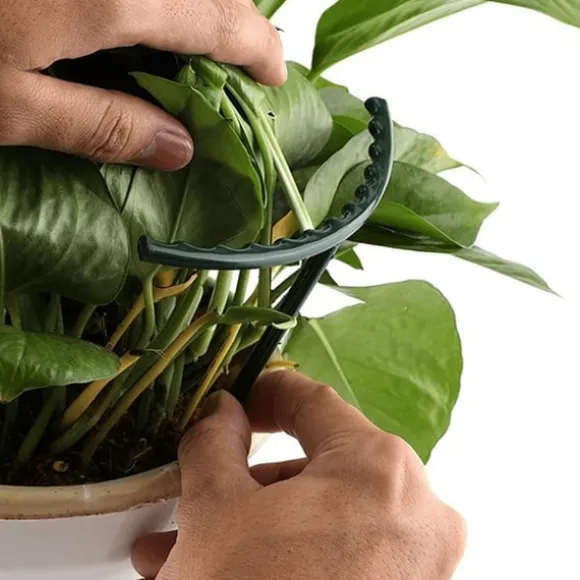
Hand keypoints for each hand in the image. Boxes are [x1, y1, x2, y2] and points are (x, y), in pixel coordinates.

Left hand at [0, 0, 284, 169]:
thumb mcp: (9, 106)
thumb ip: (102, 126)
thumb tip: (179, 150)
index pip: (220, 19)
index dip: (258, 48)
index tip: (274, 77)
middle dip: (237, 24)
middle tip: (238, 70)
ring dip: (203, 8)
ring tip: (198, 49)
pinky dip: (170, 2)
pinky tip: (150, 23)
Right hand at [132, 372, 465, 579]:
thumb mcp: (215, 511)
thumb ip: (215, 442)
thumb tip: (221, 412)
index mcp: (377, 467)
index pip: (313, 403)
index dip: (265, 394)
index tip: (237, 398)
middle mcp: (414, 510)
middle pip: (313, 468)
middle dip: (242, 482)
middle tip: (195, 487)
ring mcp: (417, 562)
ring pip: (319, 517)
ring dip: (251, 526)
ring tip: (183, 547)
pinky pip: (337, 555)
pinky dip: (284, 555)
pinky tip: (224, 572)